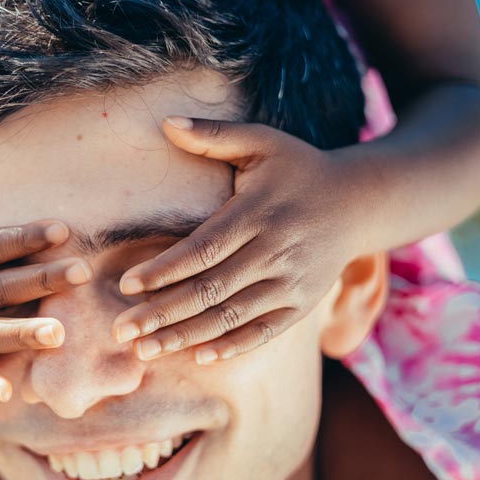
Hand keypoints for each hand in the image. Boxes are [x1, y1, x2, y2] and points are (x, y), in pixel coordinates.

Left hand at [111, 116, 360, 363]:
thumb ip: (213, 135)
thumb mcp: (262, 141)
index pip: (202, 249)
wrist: (359, 202)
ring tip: (145, 350)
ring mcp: (291, 283)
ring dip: (185, 337)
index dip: (164, 270)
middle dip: (162, 313)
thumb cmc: (298, 168)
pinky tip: (198, 357)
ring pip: (231, 317)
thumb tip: (165, 122)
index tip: (126, 285)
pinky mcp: (302, 305)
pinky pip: (264, 332)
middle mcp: (275, 252)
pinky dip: (232, 346)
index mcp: (257, 214)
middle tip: (121, 331)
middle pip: (210, 290)